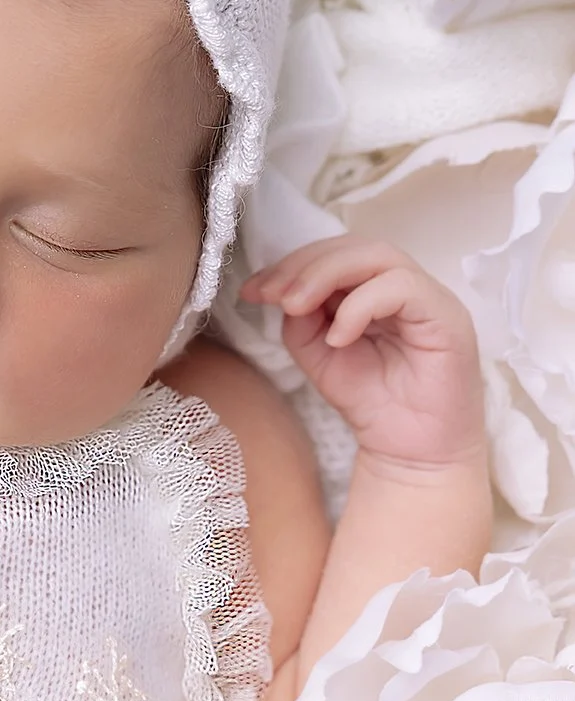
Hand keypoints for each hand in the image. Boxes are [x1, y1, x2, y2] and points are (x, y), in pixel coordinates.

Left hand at [240, 238, 485, 473]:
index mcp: (374, 289)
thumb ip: (302, 322)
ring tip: (294, 306)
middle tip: (270, 294)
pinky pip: (402, 288)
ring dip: (326, 275)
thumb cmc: (373, 403)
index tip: (253, 291)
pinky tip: (337, 337)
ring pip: (378, 256)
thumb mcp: (320, 357)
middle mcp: (404, 285)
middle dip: (304, 266)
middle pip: (354, 246)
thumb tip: (285, 293)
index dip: (291, 265)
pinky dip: (361, 306)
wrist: (412, 454)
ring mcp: (428, 297)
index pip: (334, 254)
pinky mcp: (446, 316)